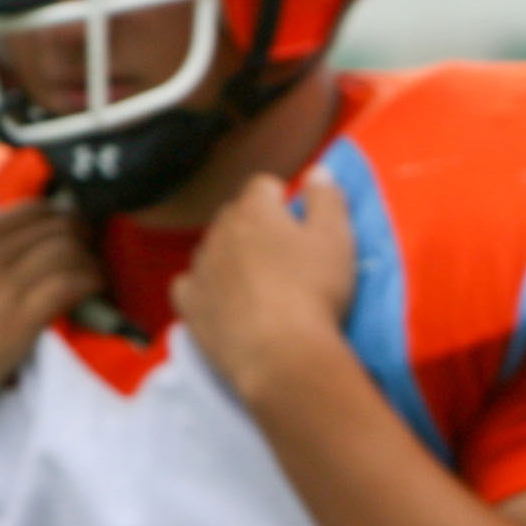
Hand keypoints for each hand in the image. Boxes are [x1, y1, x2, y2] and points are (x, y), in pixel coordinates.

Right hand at [0, 199, 97, 442]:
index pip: (27, 210)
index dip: (58, 216)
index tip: (70, 229)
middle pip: (55, 227)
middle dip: (81, 234)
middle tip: (91, 249)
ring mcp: (5, 284)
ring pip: (69, 251)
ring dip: (90, 259)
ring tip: (95, 272)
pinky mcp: (21, 318)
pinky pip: (71, 284)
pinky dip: (91, 282)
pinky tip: (95, 290)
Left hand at [173, 168, 355, 409]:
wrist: (282, 354)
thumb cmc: (314, 291)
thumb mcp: (337, 238)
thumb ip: (327, 198)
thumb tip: (317, 171)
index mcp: (255, 210)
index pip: (263, 186)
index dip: (283, 200)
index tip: (299, 222)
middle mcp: (220, 232)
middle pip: (235, 215)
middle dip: (255, 227)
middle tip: (285, 256)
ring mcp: (200, 268)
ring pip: (212, 249)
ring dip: (231, 256)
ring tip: (258, 284)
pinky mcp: (189, 304)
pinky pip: (189, 284)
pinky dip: (205, 287)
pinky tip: (223, 301)